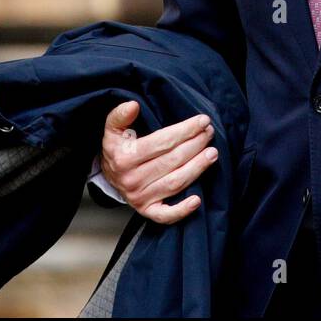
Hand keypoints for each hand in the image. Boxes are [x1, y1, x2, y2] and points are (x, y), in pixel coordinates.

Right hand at [98, 100, 217, 223]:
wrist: (108, 176)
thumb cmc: (117, 149)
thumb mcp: (112, 130)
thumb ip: (119, 116)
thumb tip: (133, 105)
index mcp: (125, 157)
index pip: (161, 142)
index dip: (184, 131)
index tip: (202, 121)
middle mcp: (132, 179)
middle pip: (172, 161)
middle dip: (195, 145)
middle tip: (209, 134)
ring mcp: (140, 197)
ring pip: (175, 183)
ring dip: (197, 168)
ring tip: (212, 153)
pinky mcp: (146, 211)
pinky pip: (166, 215)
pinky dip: (182, 210)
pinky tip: (198, 200)